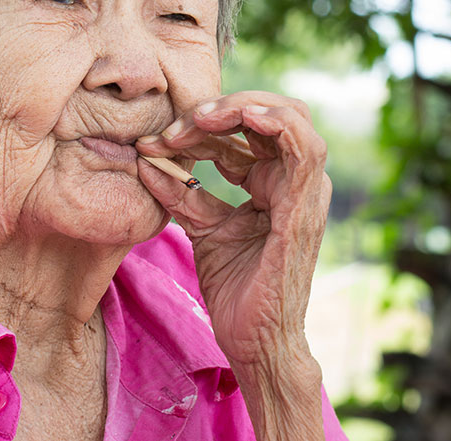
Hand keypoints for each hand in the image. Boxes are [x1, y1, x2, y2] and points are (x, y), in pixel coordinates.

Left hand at [135, 91, 330, 374]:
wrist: (255, 341)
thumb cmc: (236, 290)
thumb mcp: (202, 226)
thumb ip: (181, 191)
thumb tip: (144, 158)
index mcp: (272, 183)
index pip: (242, 132)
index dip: (199, 127)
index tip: (156, 142)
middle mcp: (293, 180)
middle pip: (265, 114)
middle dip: (217, 111)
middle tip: (175, 127)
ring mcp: (304, 190)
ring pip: (287, 117)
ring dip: (240, 109)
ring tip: (199, 119)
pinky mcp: (305, 205)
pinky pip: (302, 146)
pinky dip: (273, 121)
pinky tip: (239, 117)